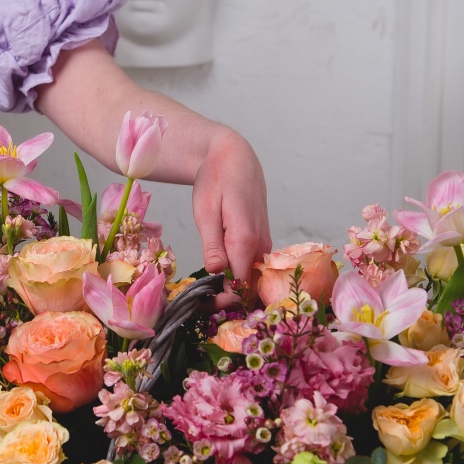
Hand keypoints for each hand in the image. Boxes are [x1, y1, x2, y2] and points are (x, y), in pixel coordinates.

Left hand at [191, 129, 271, 300]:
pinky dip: (238, 275)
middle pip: (249, 287)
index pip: (240, 287)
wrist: (235, 157)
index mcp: (245, 240)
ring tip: (205, 291)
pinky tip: (219, 274)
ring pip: (252, 277)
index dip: (222, 301)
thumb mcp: (205, 211)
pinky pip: (253, 266)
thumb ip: (212, 244)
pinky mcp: (262, 240)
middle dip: (227, 299)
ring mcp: (264, 243)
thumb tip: (215, 272)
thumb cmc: (216, 180)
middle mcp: (261, 245)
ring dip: (232, 288)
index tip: (200, 305)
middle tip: (199, 303)